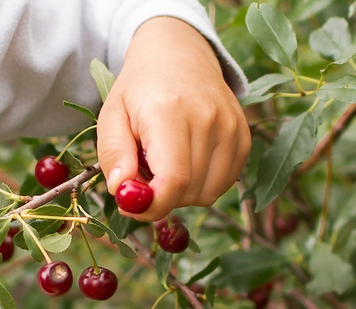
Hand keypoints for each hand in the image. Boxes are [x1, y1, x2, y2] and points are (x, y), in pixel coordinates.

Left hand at [97, 17, 250, 221]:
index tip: (131, 207)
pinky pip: (225, 183)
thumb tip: (122, 191)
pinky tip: (185, 162)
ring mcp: (232, 126)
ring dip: (182, 193)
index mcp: (170, 113)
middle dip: (161, 198)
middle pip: (189, 192)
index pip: (173, 180)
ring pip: (208, 193)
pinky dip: (202, 185)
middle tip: (143, 177)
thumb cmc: (138, 92)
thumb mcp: (111, 117)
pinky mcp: (244, 135)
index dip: (152, 206)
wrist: (178, 55)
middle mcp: (208, 119)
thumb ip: (114, 155)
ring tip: (164, 165)